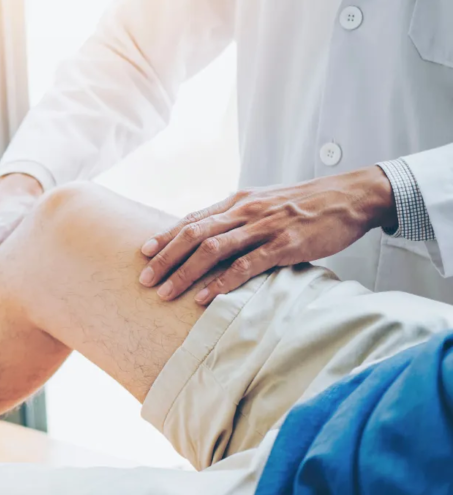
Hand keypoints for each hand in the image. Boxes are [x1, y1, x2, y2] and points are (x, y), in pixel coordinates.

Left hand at [138, 167, 396, 304]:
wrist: (350, 196)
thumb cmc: (306, 204)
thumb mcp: (265, 203)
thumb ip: (238, 217)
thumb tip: (210, 235)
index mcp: (238, 201)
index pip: (193, 218)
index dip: (166, 236)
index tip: (144, 252)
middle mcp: (245, 211)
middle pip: (194, 234)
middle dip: (166, 259)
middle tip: (145, 279)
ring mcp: (264, 227)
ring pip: (213, 250)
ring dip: (185, 273)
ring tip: (166, 293)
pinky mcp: (284, 244)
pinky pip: (245, 266)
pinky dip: (222, 283)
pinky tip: (204, 298)